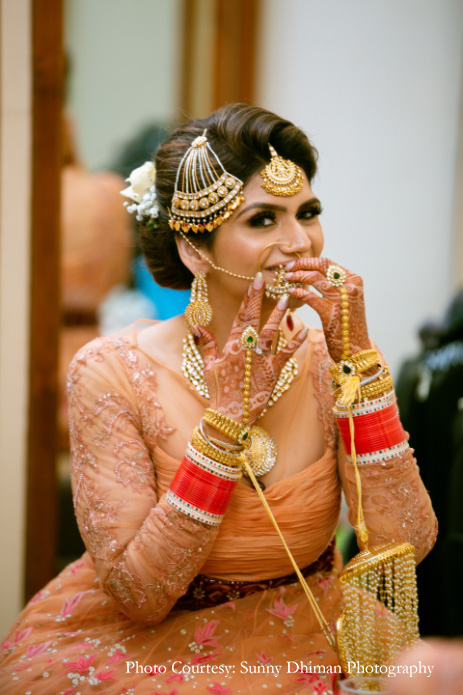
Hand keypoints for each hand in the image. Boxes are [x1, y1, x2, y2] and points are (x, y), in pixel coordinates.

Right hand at [194, 273, 307, 426]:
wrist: (230, 415)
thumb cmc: (218, 391)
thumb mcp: (208, 366)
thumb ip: (206, 343)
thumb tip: (197, 325)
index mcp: (232, 346)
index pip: (241, 316)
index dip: (249, 298)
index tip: (254, 282)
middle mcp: (247, 350)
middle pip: (256, 320)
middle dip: (262, 299)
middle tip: (270, 282)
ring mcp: (261, 360)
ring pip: (272, 333)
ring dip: (279, 316)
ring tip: (287, 299)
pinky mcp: (273, 373)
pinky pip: (286, 354)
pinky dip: (295, 342)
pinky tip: (304, 329)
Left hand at [285, 257, 369, 362]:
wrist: (356, 350)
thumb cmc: (347, 325)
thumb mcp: (346, 300)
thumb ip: (335, 286)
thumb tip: (313, 272)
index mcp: (354, 280)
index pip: (328, 262)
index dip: (308, 261)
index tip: (294, 264)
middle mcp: (350, 287)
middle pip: (321, 266)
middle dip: (301, 264)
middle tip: (287, 269)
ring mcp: (342, 300)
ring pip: (315, 278)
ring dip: (297, 276)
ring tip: (286, 279)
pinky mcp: (332, 314)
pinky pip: (310, 297)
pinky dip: (298, 292)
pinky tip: (290, 293)